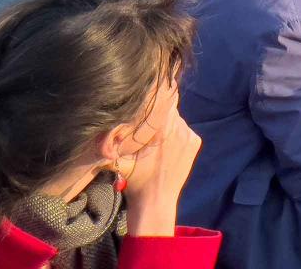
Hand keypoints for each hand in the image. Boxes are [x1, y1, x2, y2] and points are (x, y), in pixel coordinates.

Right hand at [122, 107, 201, 236]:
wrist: (156, 201)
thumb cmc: (136, 180)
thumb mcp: (120, 158)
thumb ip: (113, 139)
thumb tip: (105, 122)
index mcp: (162, 128)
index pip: (160, 99)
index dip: (151, 99)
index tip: (141, 103)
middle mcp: (180, 128)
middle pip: (168, 108)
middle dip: (157, 114)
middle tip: (146, 126)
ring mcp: (189, 135)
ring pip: (176, 119)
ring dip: (166, 124)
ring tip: (155, 139)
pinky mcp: (195, 142)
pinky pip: (184, 129)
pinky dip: (175, 133)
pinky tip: (166, 146)